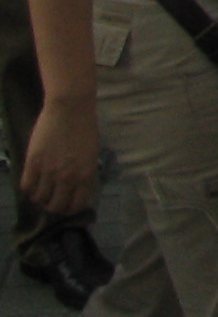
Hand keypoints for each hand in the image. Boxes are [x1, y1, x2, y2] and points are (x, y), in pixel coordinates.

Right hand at [21, 97, 98, 218]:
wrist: (70, 107)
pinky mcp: (33, 163)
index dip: (71, 208)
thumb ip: (84, 172)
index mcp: (86, 174)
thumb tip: (77, 188)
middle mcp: (68, 176)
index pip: (77, 204)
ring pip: (40, 199)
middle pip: (56, 206)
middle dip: (54, 206)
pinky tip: (32, 184)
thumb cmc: (85, 127)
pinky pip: (26, 186)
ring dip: (40, 198)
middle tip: (52, 200)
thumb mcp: (91, 153)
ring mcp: (49, 171)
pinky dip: (28, 189)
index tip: (67, 205)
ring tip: (41, 191)